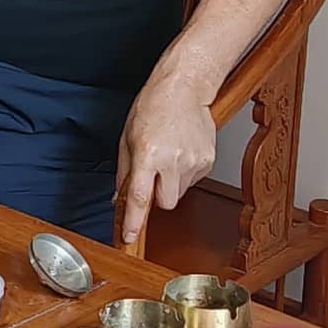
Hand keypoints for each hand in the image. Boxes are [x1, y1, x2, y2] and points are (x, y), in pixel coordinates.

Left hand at [111, 67, 220, 253]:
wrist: (184, 88)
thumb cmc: (153, 107)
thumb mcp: (127, 138)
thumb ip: (124, 172)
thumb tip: (119, 198)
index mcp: (148, 154)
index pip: (140, 198)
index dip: (134, 222)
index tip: (129, 238)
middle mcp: (172, 160)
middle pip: (166, 203)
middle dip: (157, 197)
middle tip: (153, 175)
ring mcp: (193, 161)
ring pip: (180, 192)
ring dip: (171, 183)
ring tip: (168, 155)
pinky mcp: (208, 160)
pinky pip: (193, 180)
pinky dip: (184, 172)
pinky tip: (181, 151)